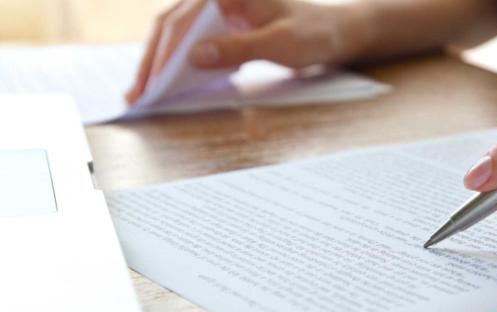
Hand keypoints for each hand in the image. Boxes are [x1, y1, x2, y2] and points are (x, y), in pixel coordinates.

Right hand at [126, 0, 367, 103]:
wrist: (335, 33)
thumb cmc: (314, 33)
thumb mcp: (280, 43)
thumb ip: (238, 48)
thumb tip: (193, 56)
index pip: (184, 20)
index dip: (163, 53)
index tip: (152, 82)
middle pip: (173, 25)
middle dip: (153, 60)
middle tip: (137, 93)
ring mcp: (220, 9)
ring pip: (179, 34)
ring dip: (161, 62)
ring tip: (145, 91)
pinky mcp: (225, 25)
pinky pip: (195, 41)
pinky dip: (181, 62)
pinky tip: (171, 82)